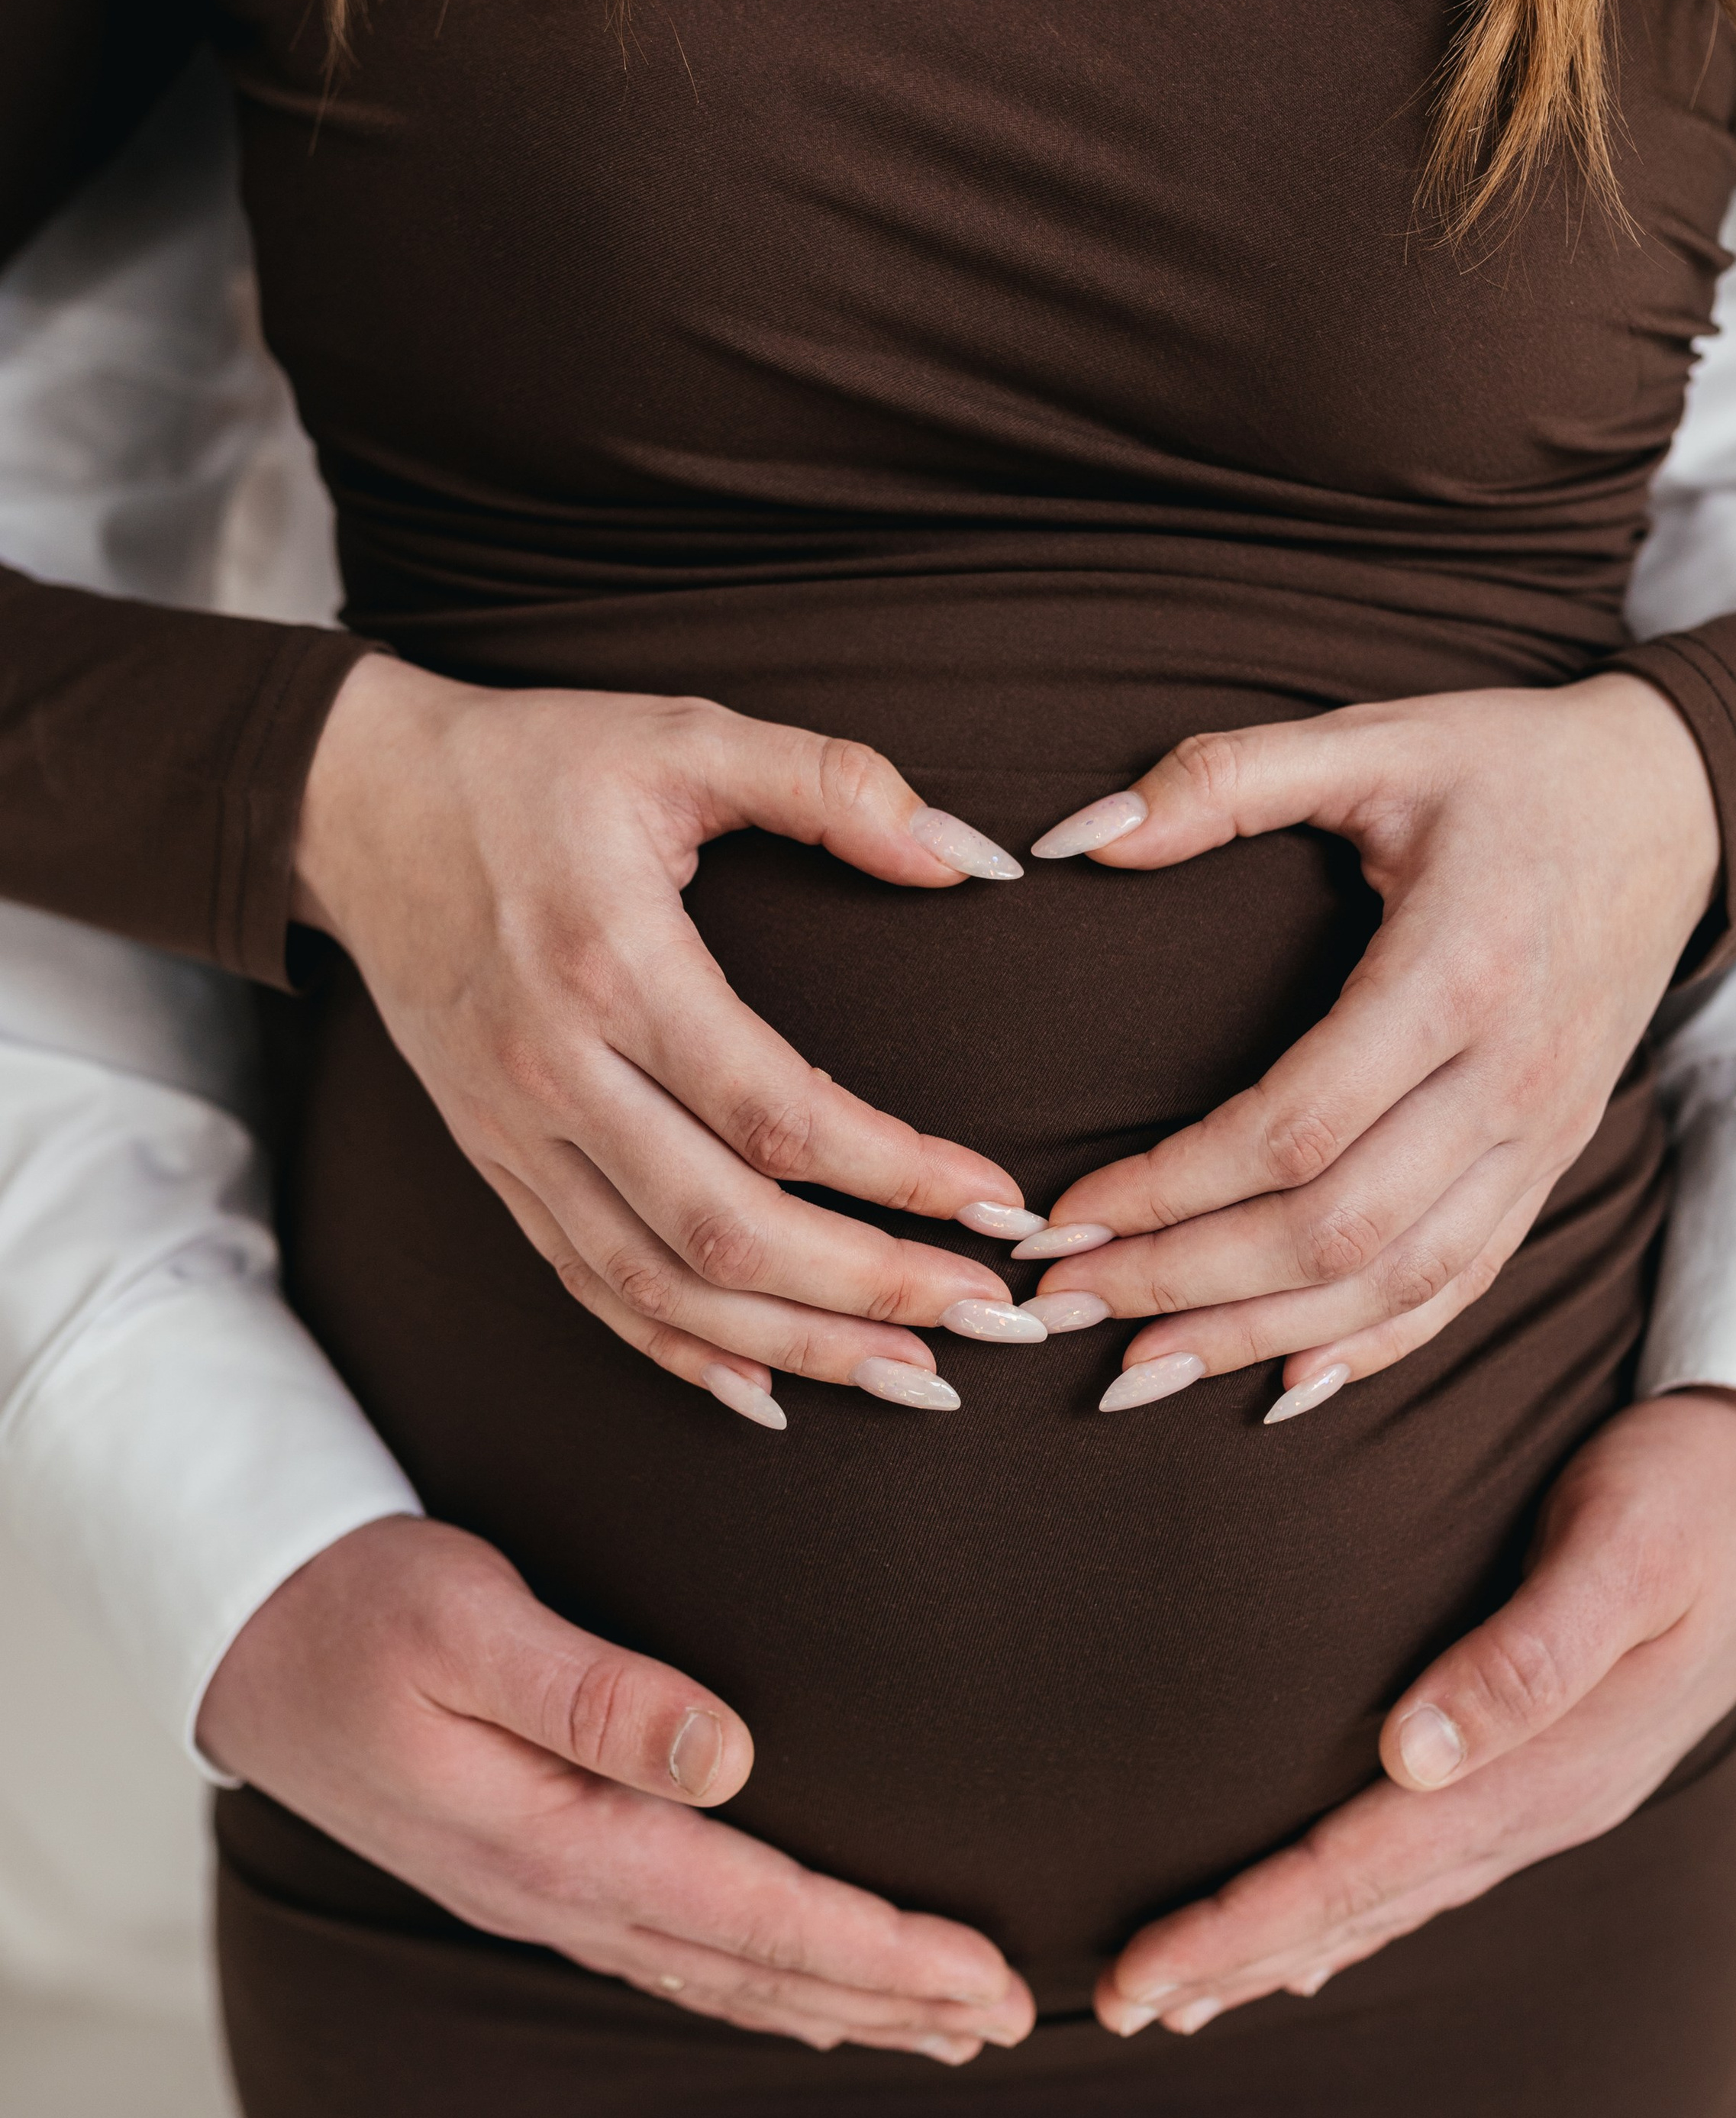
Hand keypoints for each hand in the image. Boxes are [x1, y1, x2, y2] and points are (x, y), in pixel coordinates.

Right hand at [199, 1516, 1034, 2059]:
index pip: (752, 1913)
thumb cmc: (359, 1604)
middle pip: (756, 1967)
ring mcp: (543, 1890)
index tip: (980, 1971)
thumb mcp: (466, 1619)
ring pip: (722, 1974)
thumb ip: (592, 1690)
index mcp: (554, 1835)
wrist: (243, 1632)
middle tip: (1009, 2016)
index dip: (876, 1950)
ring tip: (942, 2022)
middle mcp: (558, 1886)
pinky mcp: (534, 1868)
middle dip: (889, 1997)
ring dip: (838, 2003)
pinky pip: (674, 1954)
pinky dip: (761, 1983)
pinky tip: (805, 1995)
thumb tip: (726, 1752)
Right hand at [293, 657, 1045, 1424]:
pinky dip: (678, 1348)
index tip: (998, 1206)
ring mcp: (513, 1130)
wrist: (355, 803)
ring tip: (911, 1374)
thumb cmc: (536, 763)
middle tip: (985, 1318)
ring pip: (658, 1281)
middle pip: (724, 1225)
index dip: (899, 1174)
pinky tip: (766, 1386)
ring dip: (793, 1344)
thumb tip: (970, 855)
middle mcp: (555, 1069)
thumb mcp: (683, 731)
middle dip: (868, 1287)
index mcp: (613, 964)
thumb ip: (832, 783)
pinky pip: (588, 1283)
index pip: (777, 1111)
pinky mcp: (491, 1161)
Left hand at [1022, 679, 1720, 1414]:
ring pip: (1396, 1280)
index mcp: (1457, 972)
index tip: (1064, 1213)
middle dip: (1186, 1282)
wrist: (1675, 801)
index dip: (1170, 1188)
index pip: (1294, 1128)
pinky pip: (1463, 1282)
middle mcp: (1509, 1076)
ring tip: (1141, 1368)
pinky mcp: (1553, 1160)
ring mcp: (1541, 1133)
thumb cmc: (1509, 765)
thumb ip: (1224, 778)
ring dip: (1259, 1337)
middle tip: (1065, 1304)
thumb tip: (1078, 836)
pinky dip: (1370, 1345)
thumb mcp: (1373, 737)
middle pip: (1335, 1228)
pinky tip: (1282, 1380)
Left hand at [1093, 1391, 1735, 2032]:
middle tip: (1118, 2006)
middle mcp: (1544, 1799)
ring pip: (1393, 1893)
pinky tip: (1319, 1928)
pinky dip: (1358, 1905)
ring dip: (1288, 1942)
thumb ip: (1527, 1654)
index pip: (1361, 1868)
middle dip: (1236, 1956)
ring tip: (1189, 1993)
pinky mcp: (1553, 1754)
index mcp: (1548, 1764)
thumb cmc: (1700, 1489)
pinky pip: (1431, 1858)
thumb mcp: (1623, 1551)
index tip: (1144, 1971)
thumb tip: (1413, 1752)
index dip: (1245, 1923)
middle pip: (1363, 1903)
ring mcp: (1552, 1787)